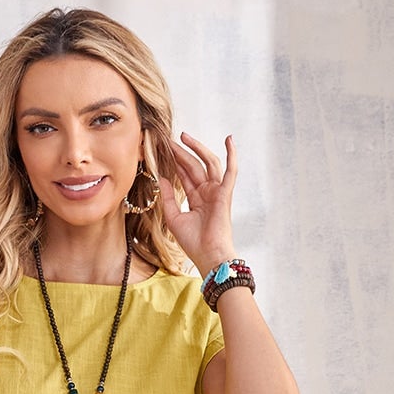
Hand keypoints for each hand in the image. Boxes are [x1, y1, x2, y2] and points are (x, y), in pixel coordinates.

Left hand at [157, 130, 236, 274]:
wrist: (208, 255)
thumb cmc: (193, 243)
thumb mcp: (174, 218)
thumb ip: (168, 198)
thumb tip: (162, 178)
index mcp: (196, 198)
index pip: (184, 175)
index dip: (174, 162)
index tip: (162, 150)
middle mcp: (207, 192)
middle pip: (193, 166)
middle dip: (181, 152)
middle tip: (168, 140)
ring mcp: (217, 191)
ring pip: (208, 163)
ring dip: (197, 148)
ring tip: (184, 137)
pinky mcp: (225, 193)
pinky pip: (231, 170)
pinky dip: (232, 155)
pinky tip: (229, 139)